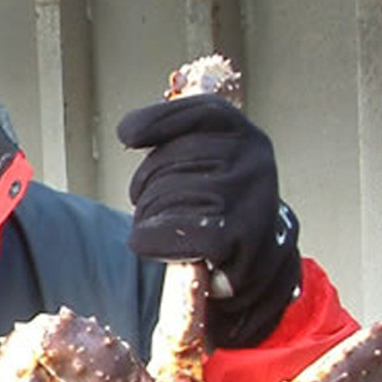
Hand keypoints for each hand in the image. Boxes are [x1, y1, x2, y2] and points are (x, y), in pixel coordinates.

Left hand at [117, 95, 299, 346]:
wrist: (253, 268)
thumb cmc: (216, 211)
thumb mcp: (206, 167)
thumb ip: (175, 139)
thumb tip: (127, 131)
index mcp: (246, 138)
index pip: (200, 113)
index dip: (158, 121)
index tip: (127, 135)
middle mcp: (254, 160)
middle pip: (166, 160)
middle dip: (146, 187)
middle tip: (158, 208)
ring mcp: (249, 196)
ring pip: (160, 197)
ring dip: (147, 219)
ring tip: (169, 232)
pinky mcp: (236, 236)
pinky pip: (166, 230)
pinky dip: (149, 241)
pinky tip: (160, 248)